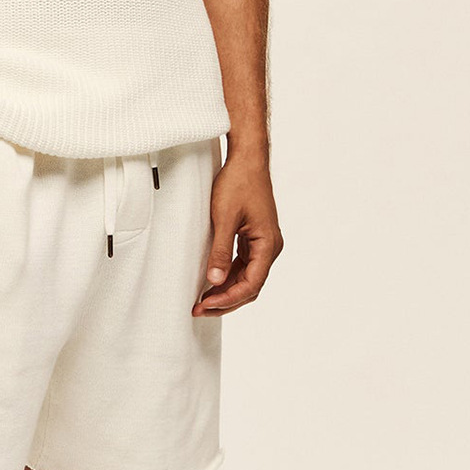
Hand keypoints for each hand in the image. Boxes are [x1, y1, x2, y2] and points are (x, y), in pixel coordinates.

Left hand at [191, 149, 283, 316]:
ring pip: (247, 277)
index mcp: (268, 244)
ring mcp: (263, 242)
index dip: (228, 299)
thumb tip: (214, 280)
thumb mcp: (224, 217)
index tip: (205, 305)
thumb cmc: (238, 183)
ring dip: (226, 290)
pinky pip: (244, 264)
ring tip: (202, 300)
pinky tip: (212, 280)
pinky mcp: (254, 236)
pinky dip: (229, 275)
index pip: (251, 284)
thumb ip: (220, 250)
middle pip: (250, 285)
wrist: (247, 159)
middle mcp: (270, 247)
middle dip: (226, 300)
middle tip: (199, 309)